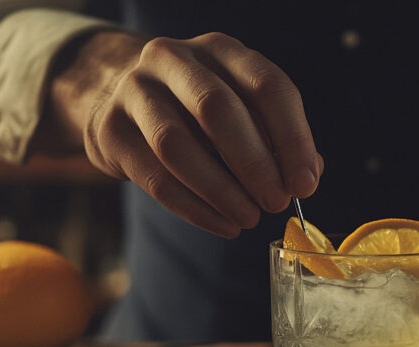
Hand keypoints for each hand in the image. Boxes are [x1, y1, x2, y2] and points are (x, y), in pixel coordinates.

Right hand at [42, 31, 321, 237]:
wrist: (117, 99)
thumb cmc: (195, 111)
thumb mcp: (240, 108)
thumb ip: (276, 137)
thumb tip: (309, 175)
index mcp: (220, 50)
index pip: (267, 85)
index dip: (292, 137)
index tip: (305, 183)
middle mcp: (174, 59)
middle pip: (218, 109)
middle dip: (254, 163)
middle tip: (276, 203)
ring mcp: (135, 91)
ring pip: (177, 144)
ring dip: (220, 190)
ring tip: (248, 219)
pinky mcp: (109, 129)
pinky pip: (154, 176)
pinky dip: (194, 208)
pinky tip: (222, 225)